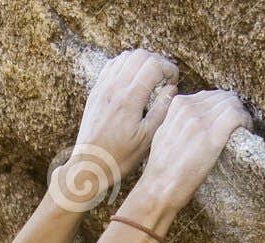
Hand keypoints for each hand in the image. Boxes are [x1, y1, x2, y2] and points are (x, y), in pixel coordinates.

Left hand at [51, 49, 176, 211]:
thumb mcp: (147, 138)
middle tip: (165, 77)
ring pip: (125, 57)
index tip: (174, 80)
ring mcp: (103, 87)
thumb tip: (172, 89)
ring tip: (150, 78)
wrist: (89, 164)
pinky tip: (133, 80)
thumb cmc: (120, 156)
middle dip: (157, 62)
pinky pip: (112, 66)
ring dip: (141, 62)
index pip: (154, 66)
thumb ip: (162, 110)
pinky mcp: (96, 91)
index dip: (169, 68)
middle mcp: (114, 88)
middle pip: (140, 55)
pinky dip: (126, 65)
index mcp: (130, 99)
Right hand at [135, 90, 250, 210]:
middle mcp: (189, 109)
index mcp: (178, 105)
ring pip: (232, 104)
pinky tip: (247, 131)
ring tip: (244, 129)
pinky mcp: (212, 137)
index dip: (223, 105)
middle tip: (240, 124)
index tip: (228, 118)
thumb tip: (195, 117)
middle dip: (235, 108)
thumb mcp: (164, 133)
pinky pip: (237, 116)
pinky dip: (246, 122)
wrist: (160, 186)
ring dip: (242, 115)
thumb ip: (178, 120)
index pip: (210, 95)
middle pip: (223, 97)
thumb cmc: (162, 167)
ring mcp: (200, 121)